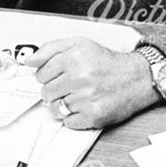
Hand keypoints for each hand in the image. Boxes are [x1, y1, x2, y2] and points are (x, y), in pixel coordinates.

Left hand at [25, 37, 157, 129]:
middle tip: (71, 85)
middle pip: (46, 92)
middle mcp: (80, 77)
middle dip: (56, 89)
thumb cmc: (108, 62)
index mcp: (74, 57)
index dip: (49, 75)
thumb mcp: (80, 44)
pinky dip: (75, 116)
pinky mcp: (92, 116)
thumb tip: (29, 60)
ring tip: (79, 95)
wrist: (136, 78)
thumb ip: (51, 49)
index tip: (61, 74)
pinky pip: (68, 122)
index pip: (40, 73)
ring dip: (64, 104)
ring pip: (55, 109)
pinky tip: (86, 105)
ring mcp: (86, 98)